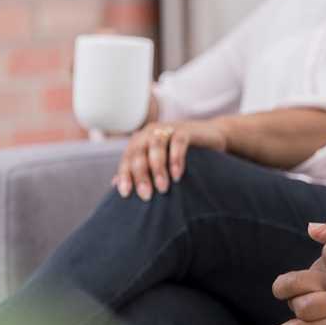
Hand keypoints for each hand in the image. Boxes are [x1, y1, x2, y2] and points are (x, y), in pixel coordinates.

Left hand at [111, 119, 227, 200]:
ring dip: (158, 169)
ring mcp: (168, 128)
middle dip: (141, 176)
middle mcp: (150, 132)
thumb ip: (139, 169)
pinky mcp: (185, 130)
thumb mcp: (159, 160)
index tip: (125, 194)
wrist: (211, 136)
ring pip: (156, 147)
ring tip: (162, 188)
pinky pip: (178, 143)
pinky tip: (177, 175)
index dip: (125, 175)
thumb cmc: (182, 152)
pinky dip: (176, 159)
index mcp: (140, 140)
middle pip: (139, 153)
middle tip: (146, 196)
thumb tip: (114, 184)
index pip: (127, 158)